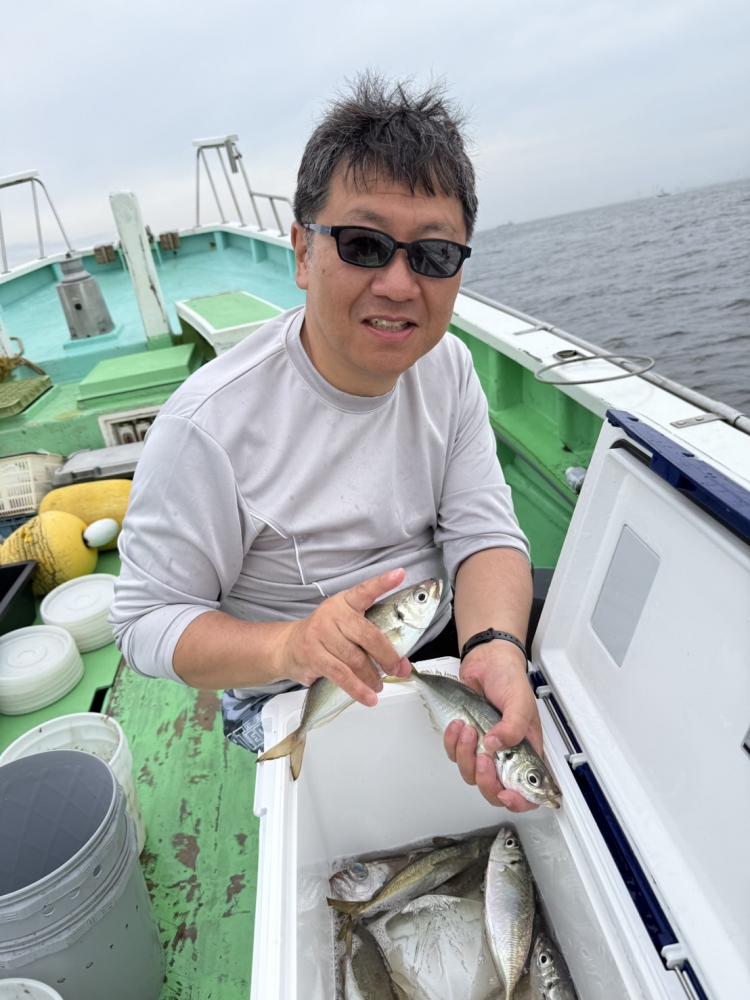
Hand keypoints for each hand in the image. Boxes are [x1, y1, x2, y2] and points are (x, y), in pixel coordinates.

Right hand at [276, 568, 411, 706]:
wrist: (287, 647)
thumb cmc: (325, 636)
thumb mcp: (343, 623)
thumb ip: (367, 633)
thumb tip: (399, 661)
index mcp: (344, 602)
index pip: (365, 591)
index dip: (382, 583)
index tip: (399, 574)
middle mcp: (332, 614)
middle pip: (367, 635)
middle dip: (388, 656)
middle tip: (400, 669)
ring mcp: (320, 634)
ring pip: (355, 659)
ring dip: (373, 677)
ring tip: (380, 685)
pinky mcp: (313, 655)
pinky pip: (341, 675)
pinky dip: (358, 689)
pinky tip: (369, 697)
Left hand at [443, 641, 541, 811]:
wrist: (486, 660)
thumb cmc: (509, 679)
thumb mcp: (519, 702)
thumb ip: (513, 727)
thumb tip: (497, 747)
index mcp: (527, 753)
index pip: (528, 792)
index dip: (519, 801)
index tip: (506, 794)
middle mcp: (507, 756)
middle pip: (495, 790)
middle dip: (486, 779)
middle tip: (483, 758)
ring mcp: (485, 749)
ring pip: (471, 774)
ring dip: (466, 755)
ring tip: (468, 729)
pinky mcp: (466, 740)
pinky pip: (454, 755)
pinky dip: (452, 742)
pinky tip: (458, 725)